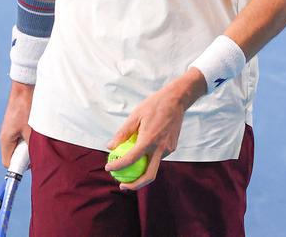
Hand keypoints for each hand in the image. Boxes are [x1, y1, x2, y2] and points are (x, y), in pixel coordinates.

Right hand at [0, 80, 33, 166]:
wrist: (25, 87)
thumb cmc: (27, 108)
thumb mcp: (32, 130)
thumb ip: (32, 147)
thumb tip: (37, 160)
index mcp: (6, 140)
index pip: (8, 162)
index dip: (19, 166)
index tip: (32, 164)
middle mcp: (6, 136)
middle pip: (15, 155)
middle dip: (27, 155)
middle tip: (39, 149)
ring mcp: (11, 130)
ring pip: (20, 145)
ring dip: (30, 145)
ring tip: (40, 137)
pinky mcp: (17, 124)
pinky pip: (23, 136)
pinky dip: (31, 136)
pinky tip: (39, 130)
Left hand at [104, 68, 205, 190]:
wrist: (177, 100)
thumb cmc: (153, 105)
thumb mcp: (134, 116)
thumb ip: (123, 133)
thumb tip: (110, 147)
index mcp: (149, 140)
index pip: (131, 159)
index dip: (118, 166)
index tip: (108, 168)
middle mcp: (160, 148)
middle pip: (148, 176)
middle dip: (134, 185)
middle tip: (122, 186)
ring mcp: (168, 149)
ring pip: (154, 167)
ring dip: (141, 172)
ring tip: (128, 171)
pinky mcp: (172, 147)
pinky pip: (158, 158)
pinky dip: (148, 161)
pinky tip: (140, 156)